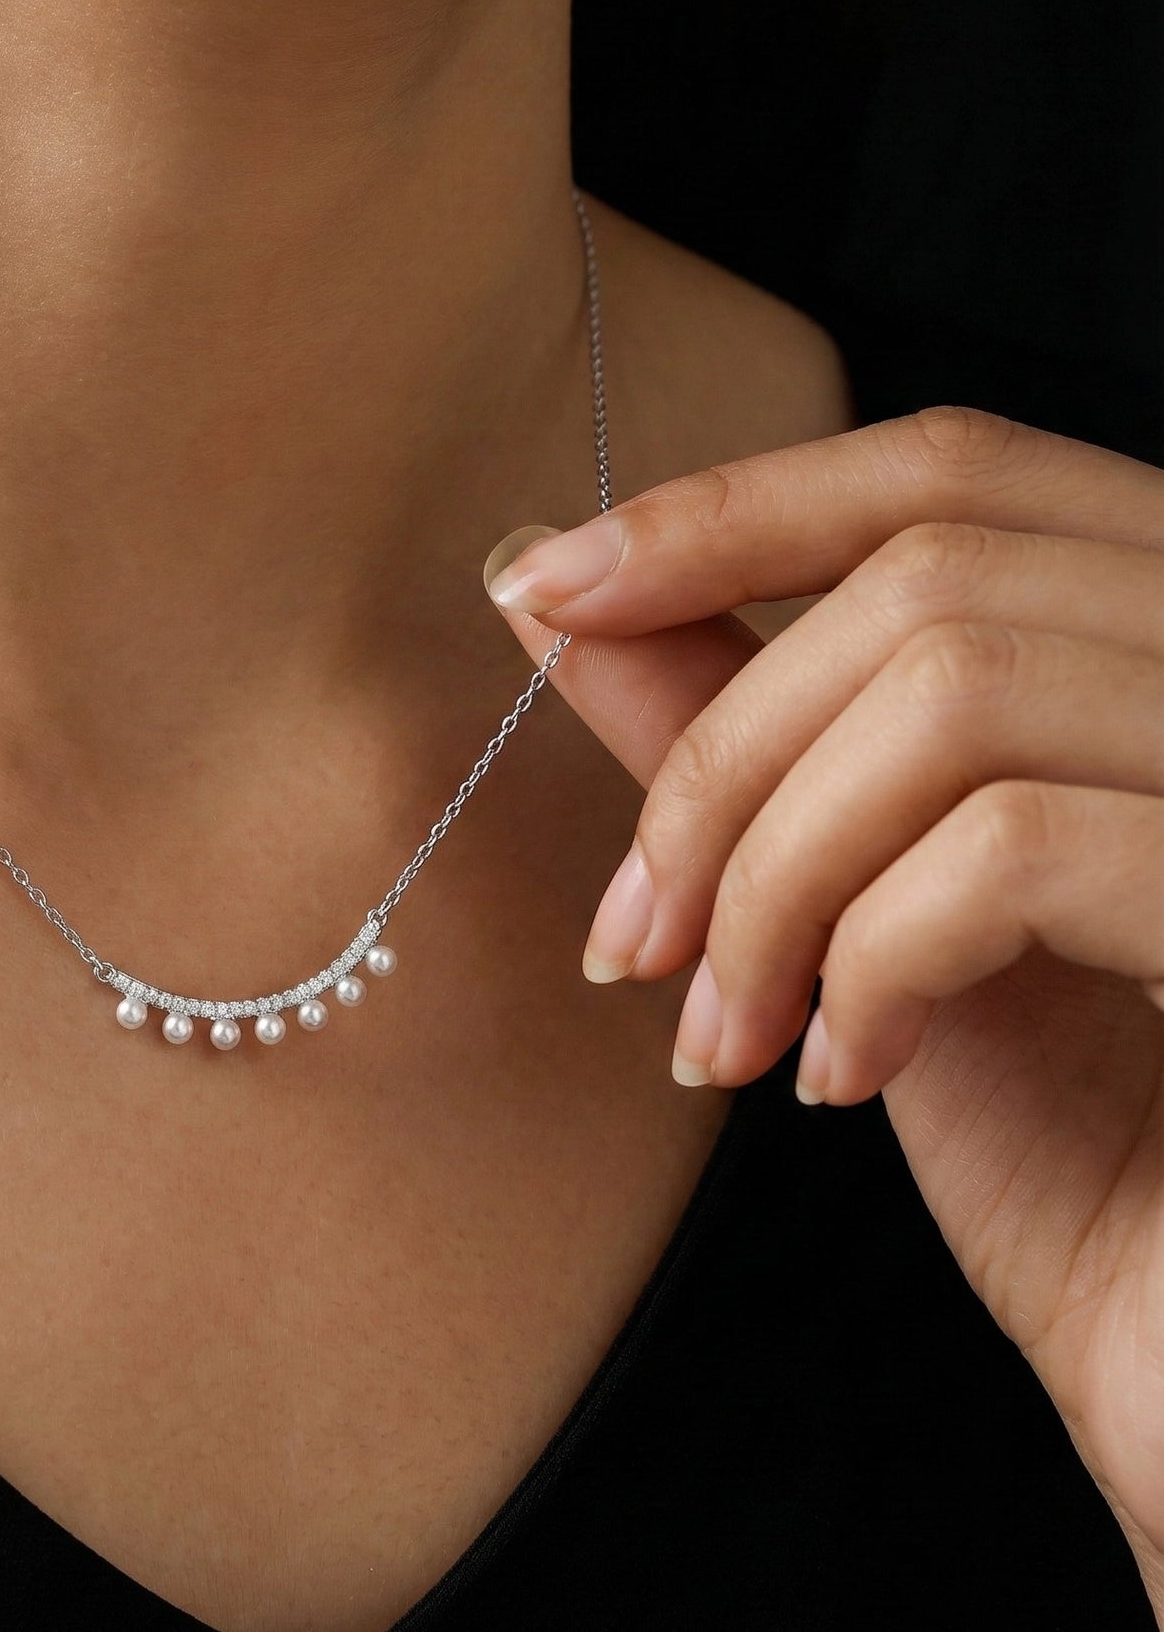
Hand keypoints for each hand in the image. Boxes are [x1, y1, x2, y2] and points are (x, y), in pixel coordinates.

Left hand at [486, 408, 1163, 1617]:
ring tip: (730, 1035)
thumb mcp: (874, 914)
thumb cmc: (1085, 1163)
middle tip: (636, 942)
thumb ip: (735, 732)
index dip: (730, 512)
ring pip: (951, 692)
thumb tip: (550, 590)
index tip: (547, 587)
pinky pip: (1009, 847)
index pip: (952, 468)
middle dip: (722, 758)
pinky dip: (870, 959)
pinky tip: (848, 1076)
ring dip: (770, 875)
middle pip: (927, 573)